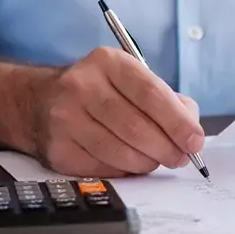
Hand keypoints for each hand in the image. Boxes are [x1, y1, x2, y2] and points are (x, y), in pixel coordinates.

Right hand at [32, 47, 204, 176]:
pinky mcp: (58, 148)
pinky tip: (129, 163)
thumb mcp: (132, 80)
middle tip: (180, 157)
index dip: (177, 121)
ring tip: (155, 160)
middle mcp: (82, 86)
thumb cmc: (101, 92)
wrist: (39, 102)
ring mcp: (65, 118)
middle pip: (136, 127)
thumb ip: (168, 101)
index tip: (195, 141)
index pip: (150, 93)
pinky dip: (124, 171)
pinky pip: (103, 168)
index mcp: (108, 62)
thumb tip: (191, 133)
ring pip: (120, 152)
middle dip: (167, 148)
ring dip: (147, 163)